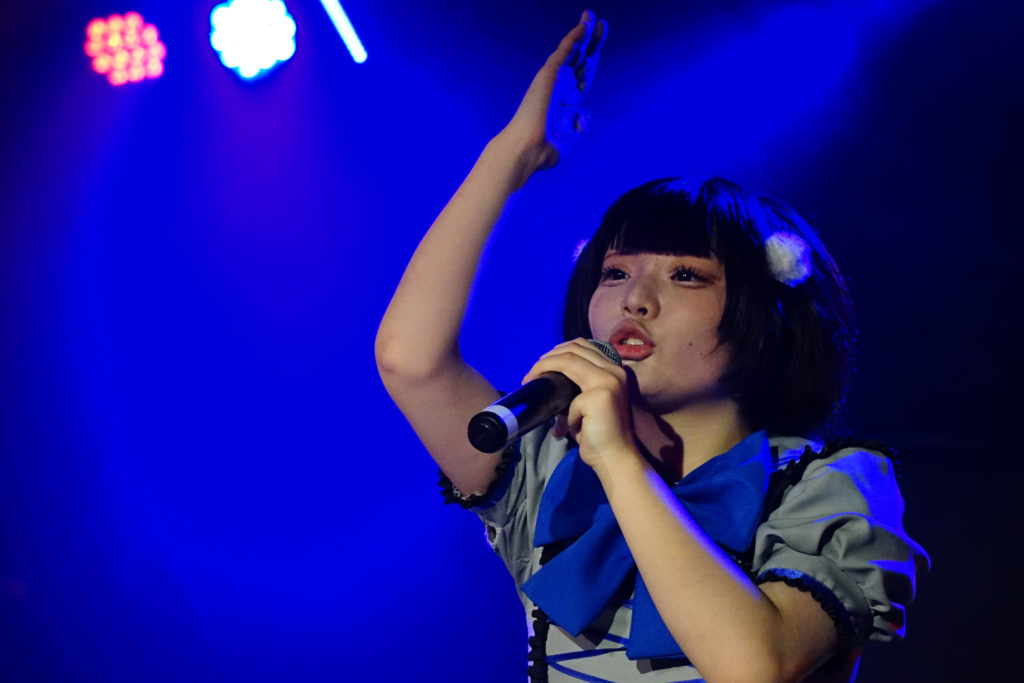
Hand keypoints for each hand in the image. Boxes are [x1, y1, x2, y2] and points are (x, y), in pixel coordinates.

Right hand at [501, 11, 607, 173]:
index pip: (583, 76)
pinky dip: (575, 37)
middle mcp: (561, 88)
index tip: (598, 48)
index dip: (592, 60)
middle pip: (582, 60)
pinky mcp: (549, 75)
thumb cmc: (544, 151)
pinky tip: (584, 23)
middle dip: (593, 42)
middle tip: (602, 24)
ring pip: (574, 51)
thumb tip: (585, 115)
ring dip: (584, 32)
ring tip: (592, 15)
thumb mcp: (569, 138)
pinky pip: (565, 51)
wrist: (527, 151)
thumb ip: (578, 125)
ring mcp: (555, 81)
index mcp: (566, 102)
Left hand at [522, 338, 637, 470]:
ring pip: (566, 360)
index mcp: (614, 370)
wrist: (616, 458)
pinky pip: (568, 401)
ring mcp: (608, 381)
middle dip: (547, 358)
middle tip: (531, 374)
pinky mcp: (598, 396)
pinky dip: (565, 416)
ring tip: (531, 380)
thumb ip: (578, 388)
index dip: (557, 351)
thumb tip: (551, 382)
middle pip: (573, 348)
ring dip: (543, 368)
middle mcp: (614, 371)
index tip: (542, 365)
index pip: (583, 346)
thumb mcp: (591, 403)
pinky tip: (569, 428)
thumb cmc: (602, 434)